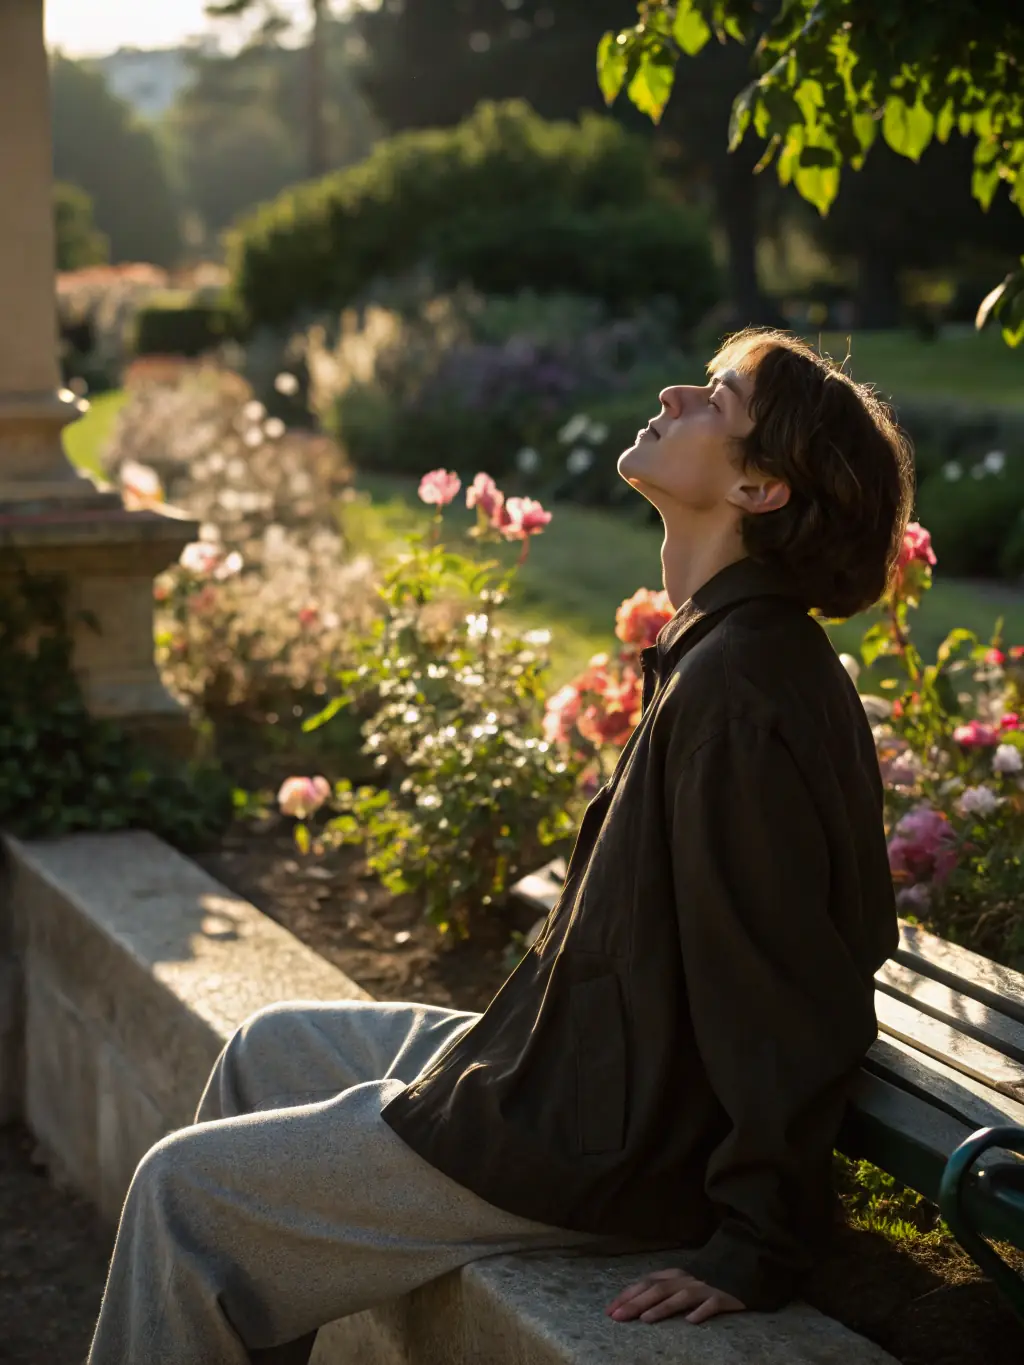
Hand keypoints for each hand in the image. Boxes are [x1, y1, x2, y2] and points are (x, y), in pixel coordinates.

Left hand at [605, 1268, 745, 1324]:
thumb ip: (660, 1290)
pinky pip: (711, 1305)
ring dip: (662, 1307)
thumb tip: (631, 1305)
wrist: (739, 1273)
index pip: (645, 1283)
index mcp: (673, 1275)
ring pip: (680, 1296)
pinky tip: (691, 1321)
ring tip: (646, 1318)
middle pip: (657, 1289)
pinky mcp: (722, 1298)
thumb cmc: (703, 1285)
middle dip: (636, 1303)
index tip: (610, 1310)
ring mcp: (703, 1288)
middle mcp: (685, 1280)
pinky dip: (701, 1312)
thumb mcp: (679, 1284)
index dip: (627, 1295)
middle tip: (619, 1316)